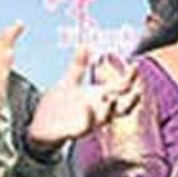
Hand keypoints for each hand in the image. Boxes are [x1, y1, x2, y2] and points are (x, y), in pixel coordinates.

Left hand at [27, 48, 144, 150]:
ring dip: (113, 109)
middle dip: (132, 97)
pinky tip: (86, 105)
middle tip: (137, 88)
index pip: (121, 87)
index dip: (130, 77)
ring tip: (112, 98)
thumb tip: (85, 45)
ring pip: (109, 117)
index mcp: (99, 96)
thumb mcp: (68, 82)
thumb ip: (78, 66)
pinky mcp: (77, 131)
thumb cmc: (57, 106)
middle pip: (124, 105)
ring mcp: (90, 121)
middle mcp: (99, 109)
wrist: (40, 126)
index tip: (135, 64)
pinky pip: (87, 125)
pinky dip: (89, 115)